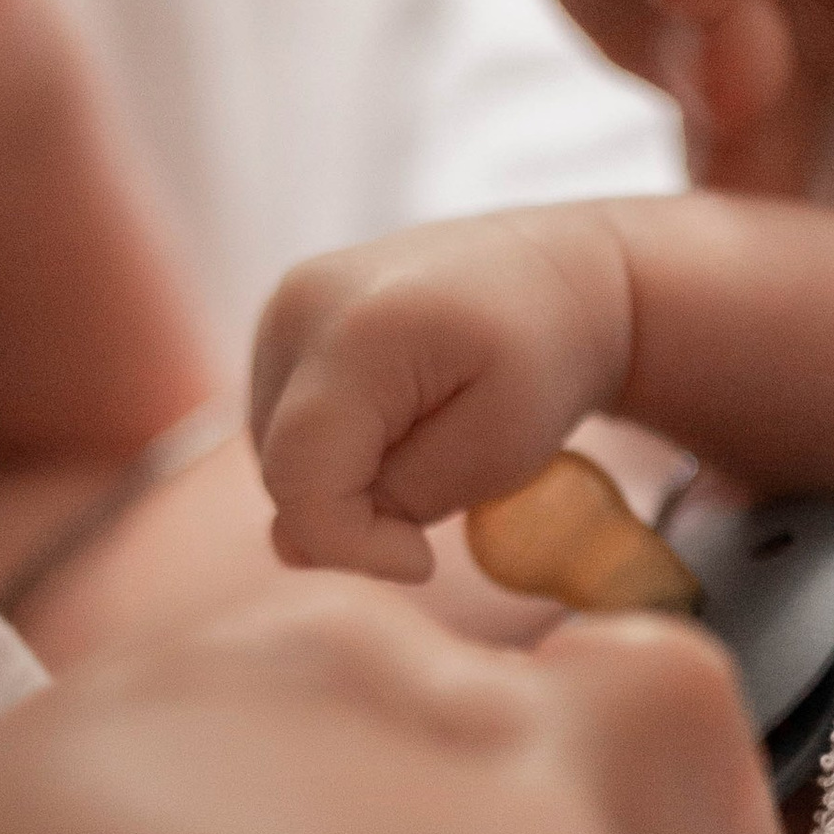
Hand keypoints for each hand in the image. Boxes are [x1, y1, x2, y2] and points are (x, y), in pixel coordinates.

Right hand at [249, 215, 629, 580]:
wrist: (558, 272)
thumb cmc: (547, 359)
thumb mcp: (501, 448)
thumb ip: (401, 499)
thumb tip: (295, 545)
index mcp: (357, 330)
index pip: (300, 480)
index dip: (350, 545)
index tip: (424, 561)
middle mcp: (299, 304)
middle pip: (281, 467)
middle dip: (351, 509)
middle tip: (442, 485)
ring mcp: (282, 305)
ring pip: (275, 449)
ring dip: (340, 479)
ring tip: (424, 441)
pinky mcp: (282, 317)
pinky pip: (282, 421)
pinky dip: (333, 447)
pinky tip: (398, 420)